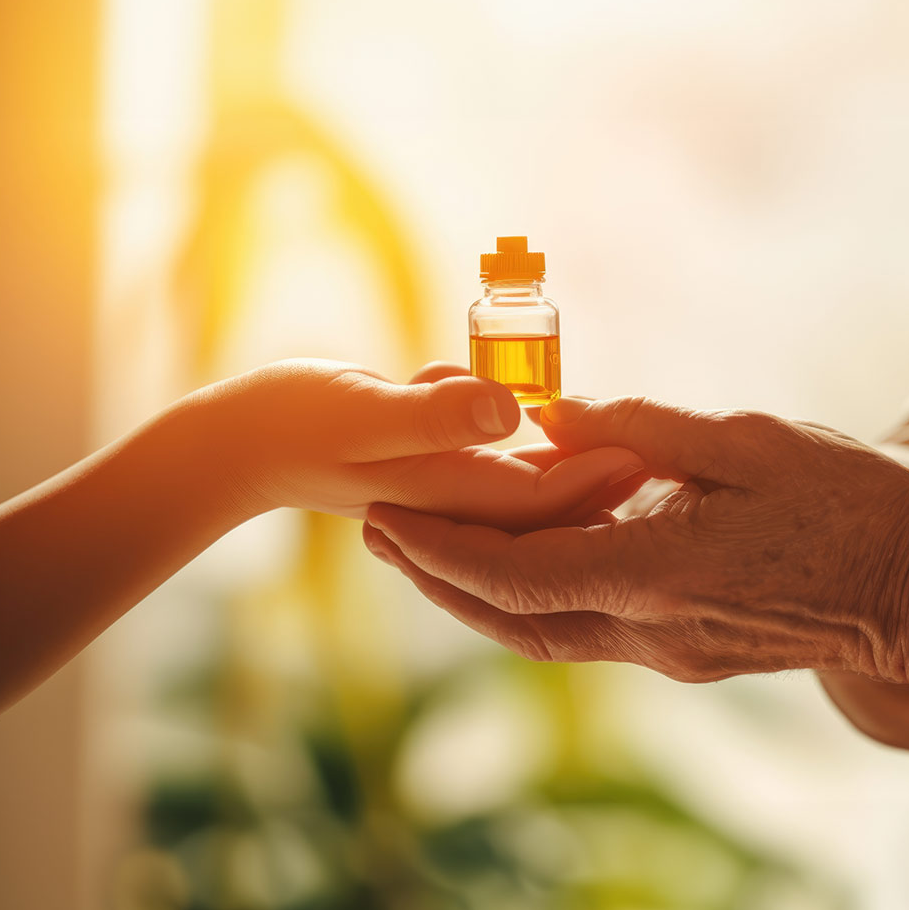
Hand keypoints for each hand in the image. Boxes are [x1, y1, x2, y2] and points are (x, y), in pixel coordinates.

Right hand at [208, 360, 644, 526]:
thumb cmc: (293, 421)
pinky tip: (572, 416)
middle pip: (551, 499)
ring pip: (532, 480)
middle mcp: (460, 500)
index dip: (597, 476)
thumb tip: (505, 414)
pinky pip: (505, 458)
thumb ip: (432, 414)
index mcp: (449, 496)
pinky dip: (539, 442)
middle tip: (665, 444)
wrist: (242, 443)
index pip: (542, 502)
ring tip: (639, 433)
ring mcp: (451, 487)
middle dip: (603, 473)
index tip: (647, 448)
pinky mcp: (442, 464)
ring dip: (579, 459)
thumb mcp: (363, 407)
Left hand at [364, 394, 908, 680]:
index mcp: (657, 574)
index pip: (514, 575)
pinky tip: (516, 562)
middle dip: (437, 579)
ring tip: (425, 551)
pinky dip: (533, 600)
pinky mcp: (688, 655)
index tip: (385, 518)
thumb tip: (552, 416)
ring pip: (542, 635)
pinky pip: (585, 632)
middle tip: (379, 535)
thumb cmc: (850, 506)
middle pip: (510, 621)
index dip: (439, 550)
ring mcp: (669, 653)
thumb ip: (640, 430)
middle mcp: (649, 631)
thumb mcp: (746, 443)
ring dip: (477, 597)